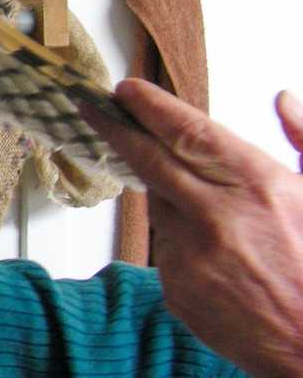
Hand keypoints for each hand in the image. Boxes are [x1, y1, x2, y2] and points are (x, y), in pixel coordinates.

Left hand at [91, 81, 302, 377]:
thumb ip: (302, 138)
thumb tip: (280, 100)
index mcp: (257, 184)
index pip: (187, 130)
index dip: (150, 106)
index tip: (127, 90)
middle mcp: (218, 214)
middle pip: (148, 158)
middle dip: (116, 128)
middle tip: (95, 109)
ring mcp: (191, 252)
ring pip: (159, 205)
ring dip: (169, 198)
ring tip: (214, 219)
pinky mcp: (176, 286)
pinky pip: (165, 249)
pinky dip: (182, 243)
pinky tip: (217, 259)